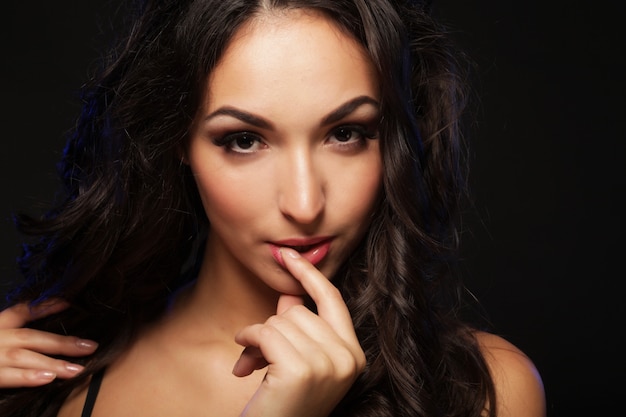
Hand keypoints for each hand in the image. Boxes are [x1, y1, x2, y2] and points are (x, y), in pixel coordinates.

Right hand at [0, 299, 97, 387]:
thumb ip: (16, 336)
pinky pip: (7, 376)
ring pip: (24, 357)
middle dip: (62, 343)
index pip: (19, 312)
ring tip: (76, 369)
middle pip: (31, 336)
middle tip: (90, 347)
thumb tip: (48, 332)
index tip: (68, 303)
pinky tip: (49, 378)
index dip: (44, 306)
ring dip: (52, 363)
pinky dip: (28, 376)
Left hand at [232, 248, 365, 416]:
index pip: (332, 301)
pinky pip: (266, 333)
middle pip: (299, 312)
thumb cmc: (283, 404)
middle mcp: (348, 359)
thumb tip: (290, 298)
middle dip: (271, 329)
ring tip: (252, 365)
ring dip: (258, 339)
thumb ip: (299, 329)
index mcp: (353, 355)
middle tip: (256, 354)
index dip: (310, 275)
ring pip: (280, 322)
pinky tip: (243, 364)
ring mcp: (327, 365)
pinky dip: (249, 343)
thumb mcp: (297, 362)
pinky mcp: (301, 370)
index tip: (289, 255)